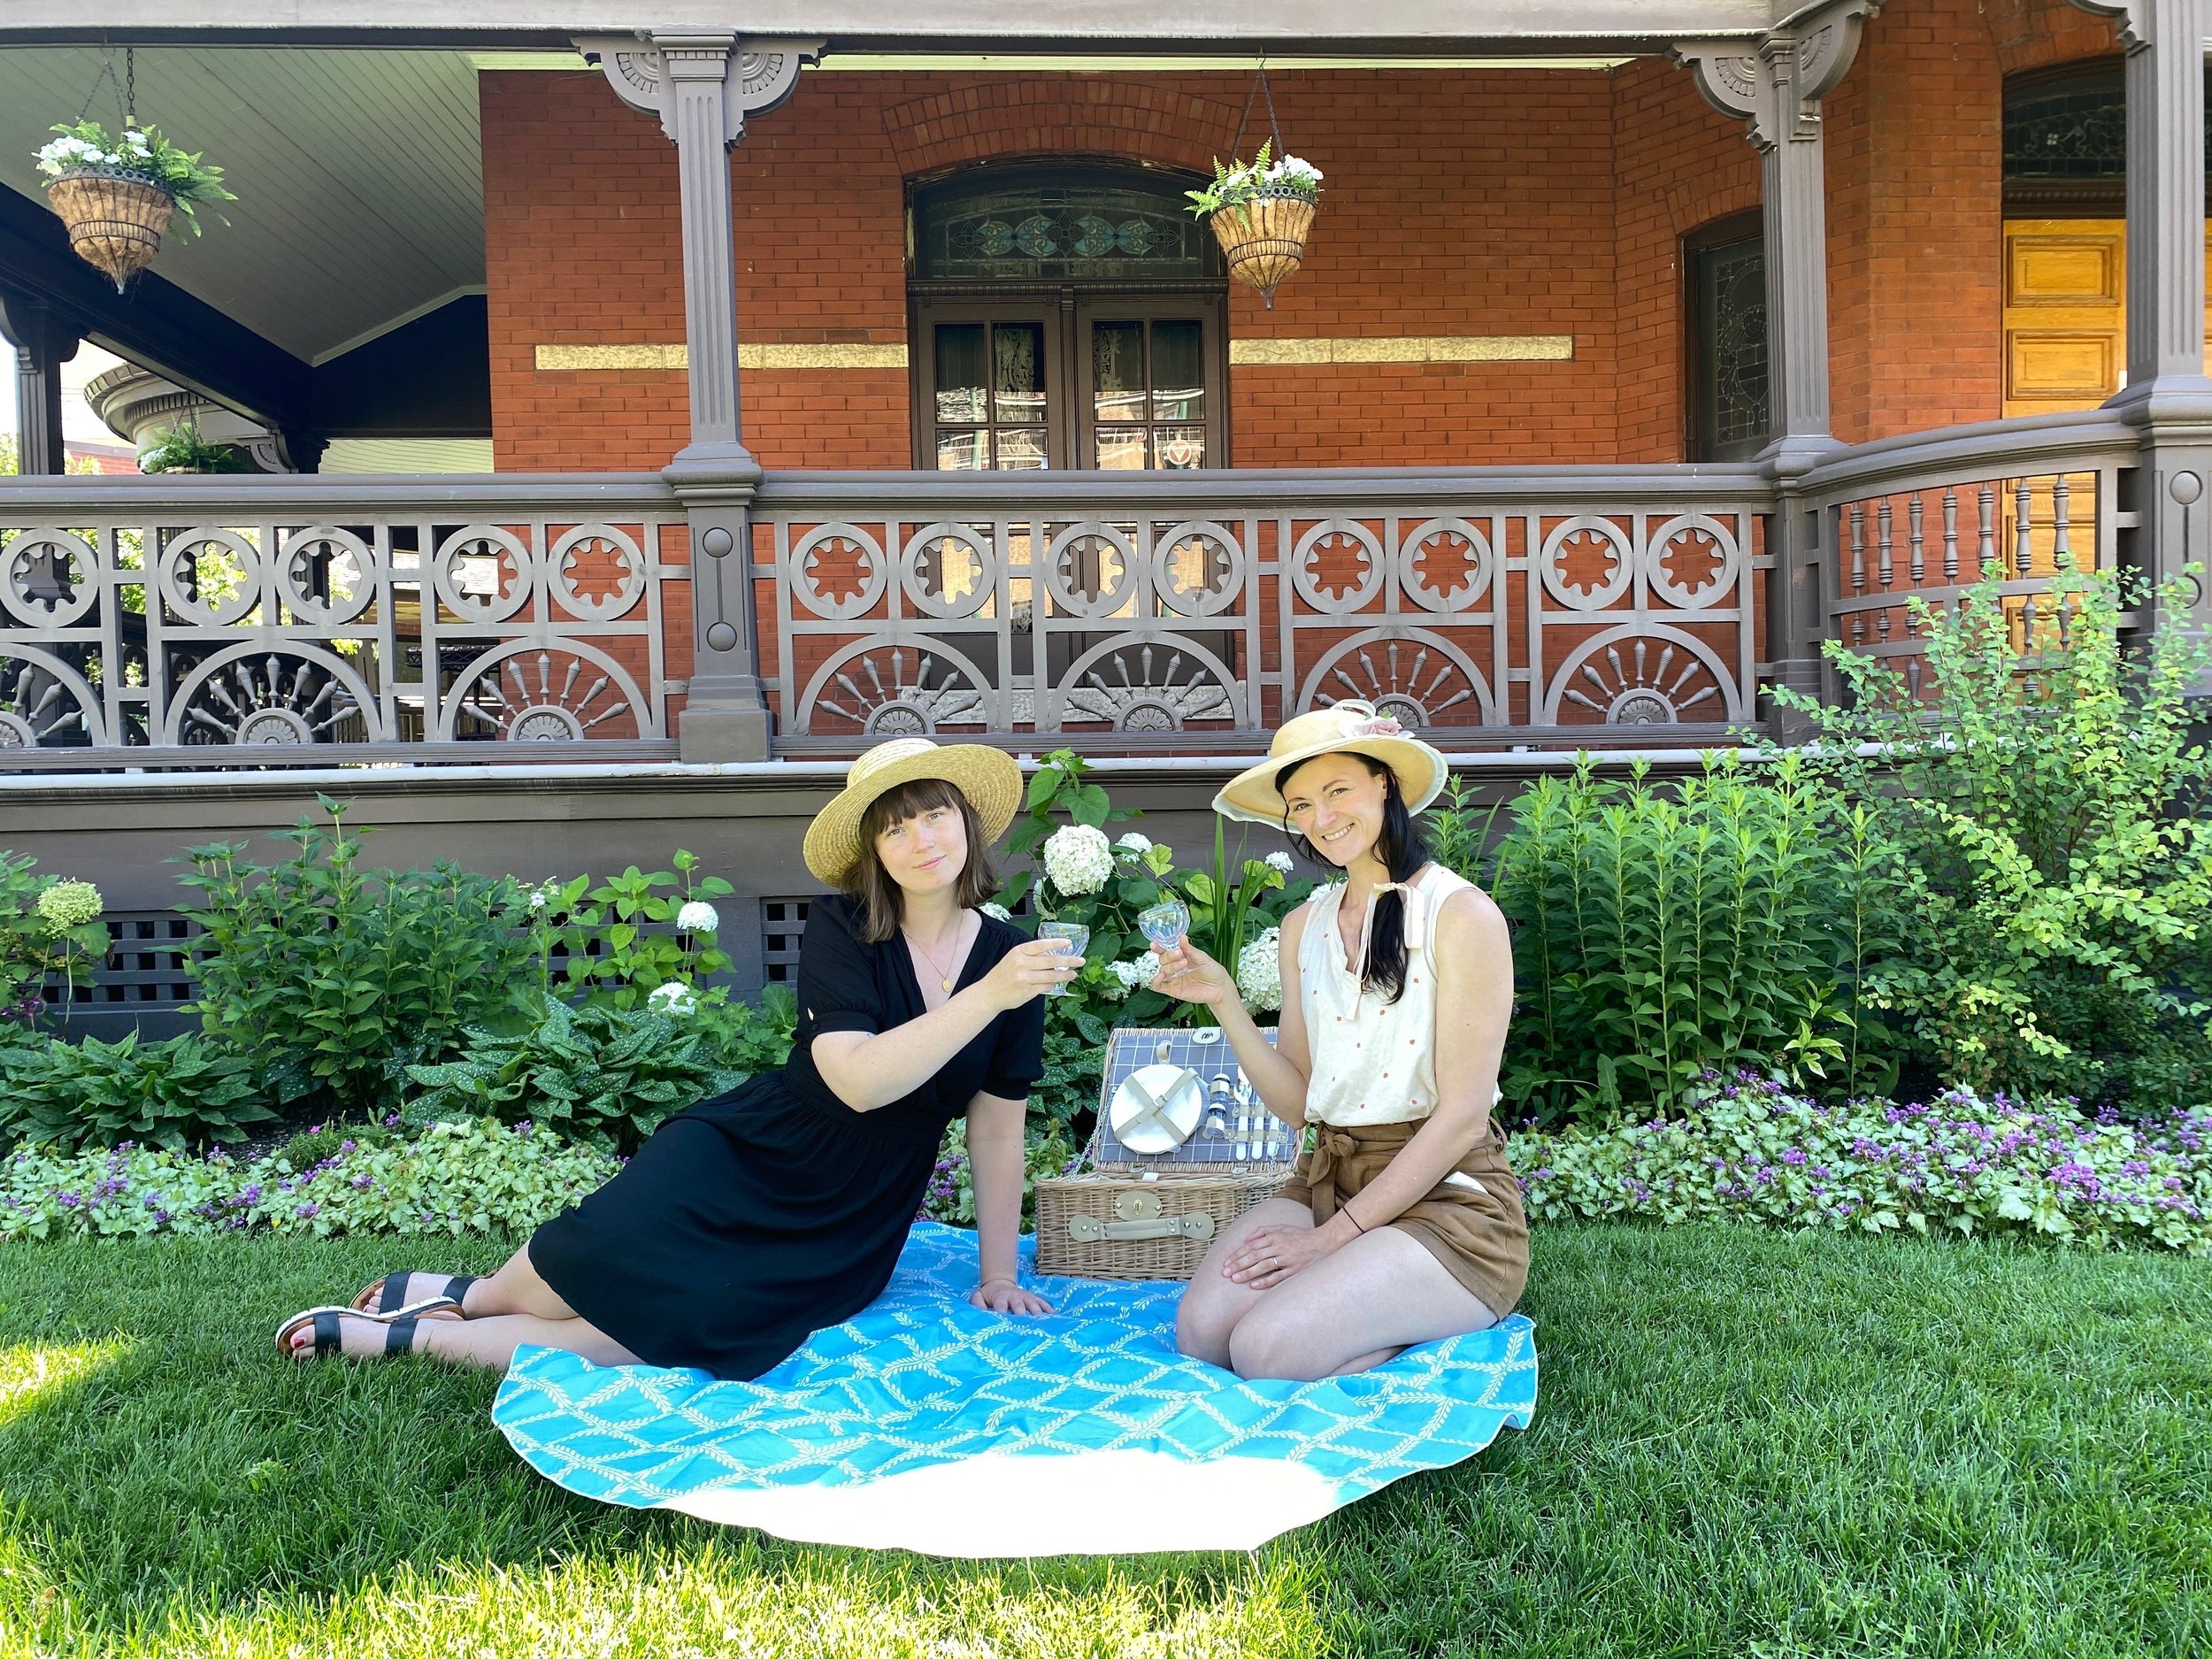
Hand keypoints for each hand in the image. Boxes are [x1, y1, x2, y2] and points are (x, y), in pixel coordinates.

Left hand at [968, 1277, 1053, 1315]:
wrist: (1000, 1282)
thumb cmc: (989, 1295)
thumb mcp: (978, 1296)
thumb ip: (977, 1302)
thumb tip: (982, 1311)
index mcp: (1000, 1297)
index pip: (1001, 1306)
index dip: (1002, 1313)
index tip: (1004, 1323)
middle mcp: (1014, 1296)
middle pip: (1018, 1305)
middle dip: (1021, 1313)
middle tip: (1024, 1324)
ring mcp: (1025, 1296)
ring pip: (1032, 1303)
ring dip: (1036, 1311)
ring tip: (1041, 1320)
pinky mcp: (1033, 1297)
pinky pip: (1042, 1302)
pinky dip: (1048, 1308)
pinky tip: (1053, 1316)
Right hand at [980, 938, 1083, 1011]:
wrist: (989, 993)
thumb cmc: (1003, 975)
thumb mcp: (1013, 958)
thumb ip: (1031, 956)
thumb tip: (1053, 955)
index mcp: (1019, 952)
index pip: (1041, 945)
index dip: (1056, 943)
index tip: (1068, 943)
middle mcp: (1022, 964)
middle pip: (1050, 961)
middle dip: (1068, 960)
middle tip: (1080, 961)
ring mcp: (1025, 978)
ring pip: (1051, 976)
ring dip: (1065, 975)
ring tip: (1074, 974)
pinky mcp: (1027, 991)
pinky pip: (1046, 987)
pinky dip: (1052, 985)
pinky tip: (1056, 984)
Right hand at [1149, 936, 1234, 1007]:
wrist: (1220, 987)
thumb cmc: (1213, 971)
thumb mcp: (1202, 957)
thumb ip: (1189, 949)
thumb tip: (1182, 937)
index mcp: (1180, 957)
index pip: (1166, 951)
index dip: (1158, 948)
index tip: (1154, 944)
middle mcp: (1175, 968)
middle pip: (1163, 960)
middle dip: (1169, 956)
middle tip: (1180, 954)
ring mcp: (1174, 979)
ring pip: (1162, 970)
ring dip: (1170, 966)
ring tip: (1183, 964)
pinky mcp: (1173, 990)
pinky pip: (1158, 986)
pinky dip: (1156, 981)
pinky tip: (1160, 976)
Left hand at [1222, 1221, 1339, 1288]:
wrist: (1325, 1242)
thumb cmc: (1302, 1236)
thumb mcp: (1282, 1227)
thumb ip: (1263, 1231)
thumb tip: (1246, 1239)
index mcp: (1275, 1236)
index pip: (1251, 1246)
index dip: (1237, 1254)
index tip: (1226, 1263)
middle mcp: (1280, 1246)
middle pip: (1255, 1255)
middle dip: (1238, 1264)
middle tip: (1225, 1273)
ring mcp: (1289, 1259)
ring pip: (1264, 1266)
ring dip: (1248, 1272)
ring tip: (1235, 1279)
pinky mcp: (1296, 1270)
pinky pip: (1279, 1277)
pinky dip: (1266, 1281)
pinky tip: (1254, 1285)